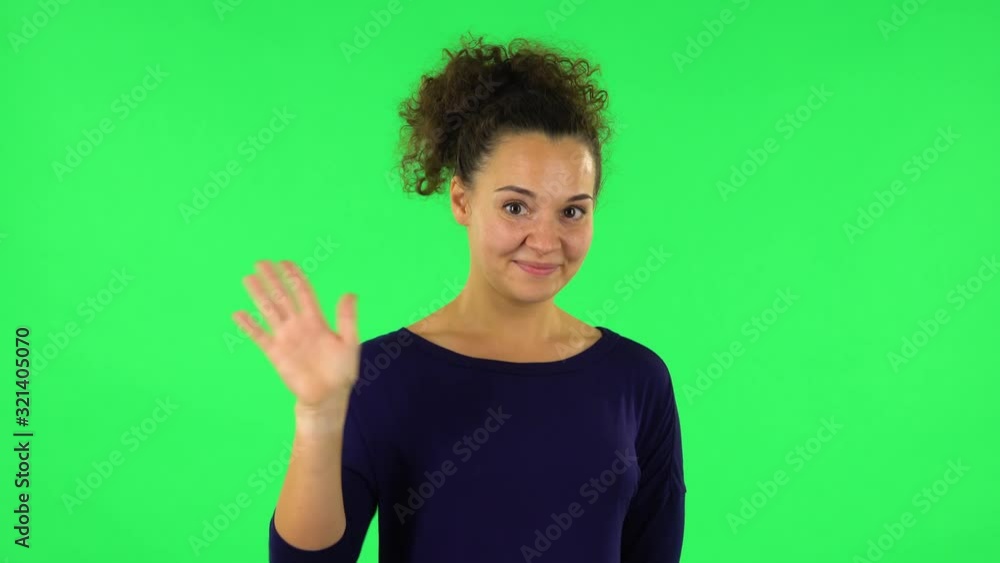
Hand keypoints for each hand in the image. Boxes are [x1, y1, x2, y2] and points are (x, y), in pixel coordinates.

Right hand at [233, 260, 359, 408]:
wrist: (327, 396)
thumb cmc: (340, 371)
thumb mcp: (349, 342)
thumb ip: (347, 318)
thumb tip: (350, 292)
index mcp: (316, 320)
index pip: (303, 292)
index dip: (294, 277)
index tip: (285, 262)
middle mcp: (298, 325)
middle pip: (282, 297)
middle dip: (272, 279)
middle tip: (260, 262)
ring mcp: (285, 338)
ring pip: (269, 311)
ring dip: (259, 295)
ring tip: (247, 279)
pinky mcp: (275, 353)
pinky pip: (260, 336)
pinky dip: (249, 326)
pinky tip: (238, 314)